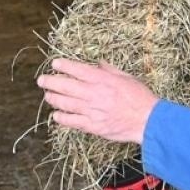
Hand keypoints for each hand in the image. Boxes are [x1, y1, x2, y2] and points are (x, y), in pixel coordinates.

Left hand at [38, 59, 158, 144]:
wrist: (147, 120)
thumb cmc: (140, 97)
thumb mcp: (126, 77)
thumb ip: (109, 70)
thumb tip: (97, 63)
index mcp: (102, 79)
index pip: (76, 70)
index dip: (63, 66)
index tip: (55, 64)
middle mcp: (93, 93)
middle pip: (65, 86)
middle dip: (50, 82)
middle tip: (42, 80)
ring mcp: (91, 110)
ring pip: (65, 103)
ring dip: (53, 98)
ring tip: (47, 95)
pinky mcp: (92, 126)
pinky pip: (72, 121)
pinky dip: (62, 118)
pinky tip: (56, 115)